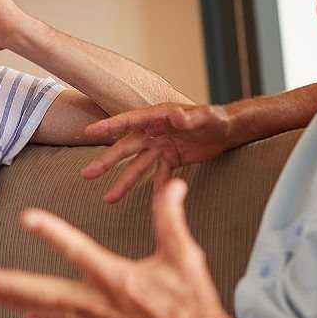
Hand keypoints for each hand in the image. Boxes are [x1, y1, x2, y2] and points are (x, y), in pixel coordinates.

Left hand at [0, 179, 241, 317]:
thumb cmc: (193, 302)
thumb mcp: (184, 256)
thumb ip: (172, 219)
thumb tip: (172, 185)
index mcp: (120, 280)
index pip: (79, 251)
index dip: (52, 233)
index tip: (26, 217)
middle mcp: (102, 302)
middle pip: (49, 293)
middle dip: (14, 286)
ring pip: (48, 310)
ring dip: (14, 300)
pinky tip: (22, 314)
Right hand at [81, 103, 232, 201]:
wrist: (229, 129)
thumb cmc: (216, 118)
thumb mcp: (205, 116)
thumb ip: (190, 117)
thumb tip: (175, 115)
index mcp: (158, 117)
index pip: (129, 121)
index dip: (109, 127)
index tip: (88, 132)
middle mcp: (155, 132)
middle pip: (126, 148)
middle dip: (107, 162)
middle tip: (87, 174)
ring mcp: (161, 147)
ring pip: (138, 166)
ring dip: (124, 182)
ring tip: (108, 198)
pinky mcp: (171, 159)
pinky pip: (159, 175)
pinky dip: (155, 188)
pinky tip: (148, 202)